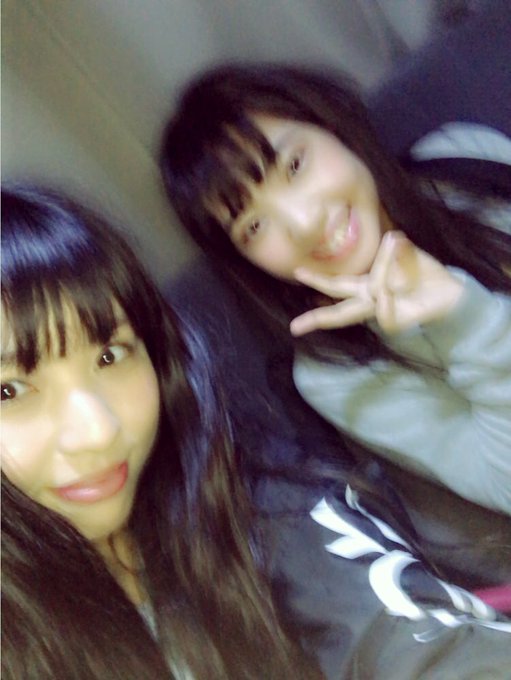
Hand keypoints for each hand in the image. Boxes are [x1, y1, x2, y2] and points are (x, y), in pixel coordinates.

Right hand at [290, 231, 463, 335]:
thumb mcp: (408, 254)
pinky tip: (391, 288)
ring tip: (394, 242)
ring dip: (377, 274)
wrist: (451, 291)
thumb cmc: (426, 273)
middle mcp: (370, 301)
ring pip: (356, 310)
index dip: (317, 279)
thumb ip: (396, 249)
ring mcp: (381, 312)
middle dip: (316, 319)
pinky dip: (385, 299)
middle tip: (294, 327)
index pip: (337, 286)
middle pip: (338, 312)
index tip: (297, 271)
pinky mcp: (396, 321)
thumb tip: (391, 238)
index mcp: (367, 286)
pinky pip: (382, 312)